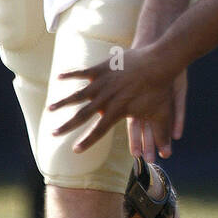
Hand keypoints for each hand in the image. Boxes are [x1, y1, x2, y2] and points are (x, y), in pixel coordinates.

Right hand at [49, 45, 180, 154]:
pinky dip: (70, 75)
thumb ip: (160, 134)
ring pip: (77, 95)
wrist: (158, 62)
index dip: (86, 141)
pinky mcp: (102, 68)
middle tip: (53, 133)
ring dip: (62, 103)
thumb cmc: (160, 89)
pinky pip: (82, 72)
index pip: (98, 131)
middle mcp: (105, 99)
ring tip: (50, 109)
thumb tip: (167, 154)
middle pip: (82, 116)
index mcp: (117, 112)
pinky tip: (58, 77)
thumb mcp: (160, 114)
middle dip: (67, 126)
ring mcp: (102, 82)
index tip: (75, 150)